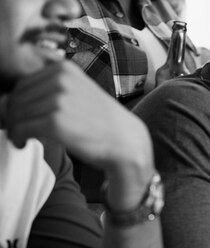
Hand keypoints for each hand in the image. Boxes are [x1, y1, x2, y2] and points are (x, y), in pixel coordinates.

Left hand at [5, 61, 153, 209]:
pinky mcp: (55, 122)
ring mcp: (58, 100)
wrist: (125, 142)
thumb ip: (50, 89)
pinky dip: (17, 138)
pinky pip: (21, 128)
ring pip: (15, 112)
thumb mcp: (79, 92)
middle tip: (17, 130)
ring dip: (13, 128)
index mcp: (64, 69)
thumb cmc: (101, 122)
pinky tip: (23, 144)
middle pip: (16, 97)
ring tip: (21, 138)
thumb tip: (8, 99)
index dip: (15, 101)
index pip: (23, 82)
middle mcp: (60, 80)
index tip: (19, 116)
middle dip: (11, 115)